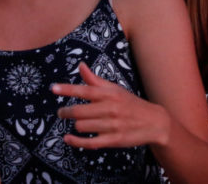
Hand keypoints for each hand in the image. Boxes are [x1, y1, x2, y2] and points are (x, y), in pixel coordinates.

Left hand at [52, 62, 168, 148]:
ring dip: (76, 125)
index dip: (68, 89)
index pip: (85, 90)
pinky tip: (68, 139)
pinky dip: (75, 141)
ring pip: (82, 126)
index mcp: (111, 94)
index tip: (53, 88)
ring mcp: (112, 125)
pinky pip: (88, 142)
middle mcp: (111, 108)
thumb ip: (95, 80)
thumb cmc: (130, 104)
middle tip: (62, 112)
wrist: (154, 122)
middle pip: (79, 111)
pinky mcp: (113, 140)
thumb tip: (80, 65)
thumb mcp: (115, 90)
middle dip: (66, 112)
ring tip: (80, 123)